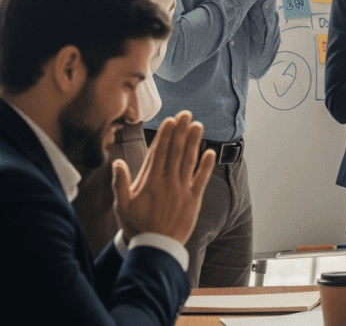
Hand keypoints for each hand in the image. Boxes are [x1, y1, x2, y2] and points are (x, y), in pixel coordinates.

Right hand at [113, 111, 214, 243]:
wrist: (156, 247)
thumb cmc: (137, 227)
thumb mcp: (122, 206)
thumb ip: (120, 183)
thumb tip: (118, 163)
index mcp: (150, 182)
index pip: (159, 152)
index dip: (166, 135)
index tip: (170, 121)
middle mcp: (168, 182)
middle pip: (176, 151)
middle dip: (181, 131)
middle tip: (186, 114)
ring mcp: (182, 190)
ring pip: (189, 160)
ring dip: (194, 141)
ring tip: (197, 125)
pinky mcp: (194, 199)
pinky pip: (202, 179)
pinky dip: (206, 165)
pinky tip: (210, 152)